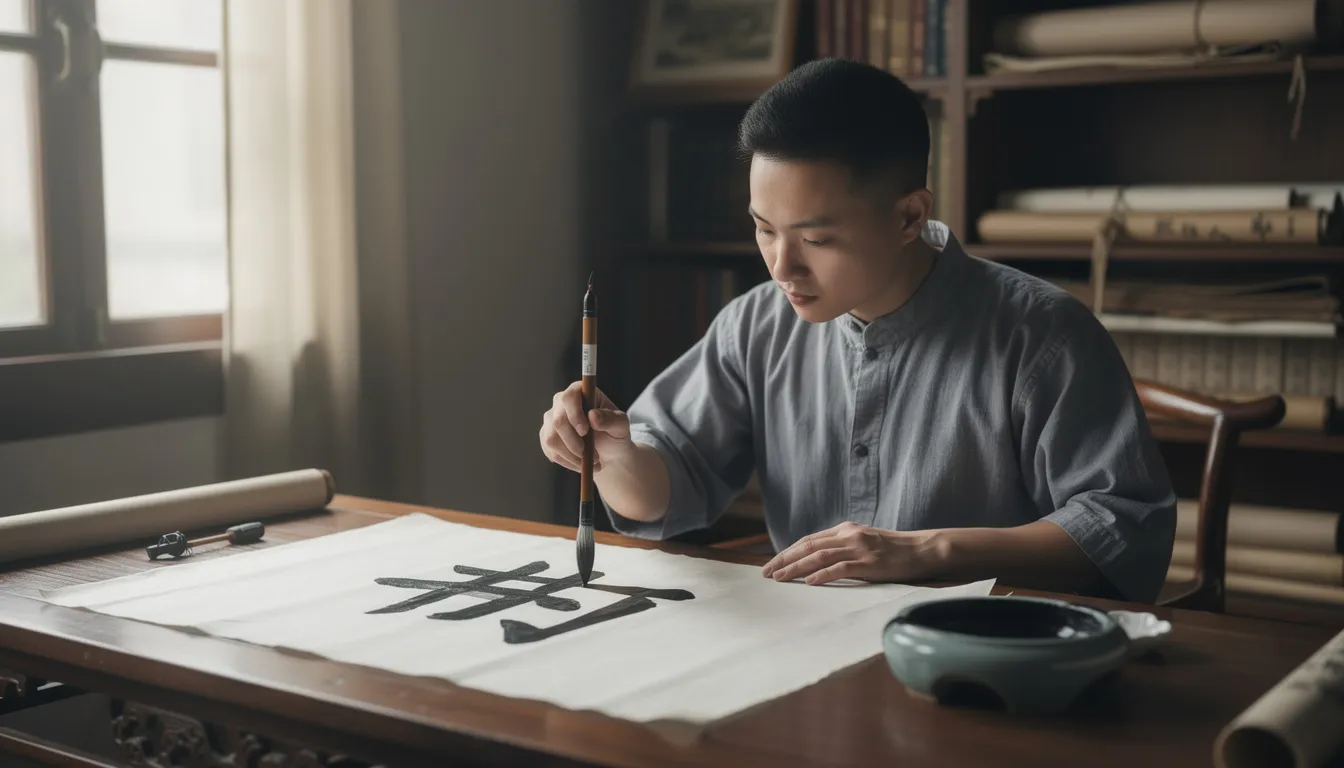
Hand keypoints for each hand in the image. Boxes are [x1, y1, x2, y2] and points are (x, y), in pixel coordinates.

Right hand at [539, 382, 631, 473]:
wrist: (609, 450)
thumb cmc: (615, 432)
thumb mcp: (621, 425)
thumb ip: (611, 419)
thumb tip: (592, 416)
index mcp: (580, 391)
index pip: (569, 398)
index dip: (574, 414)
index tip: (585, 431)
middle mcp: (561, 402)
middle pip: (558, 421)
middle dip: (575, 443)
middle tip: (593, 456)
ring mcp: (551, 419)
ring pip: (551, 439)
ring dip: (572, 456)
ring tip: (592, 463)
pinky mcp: (546, 436)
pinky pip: (550, 451)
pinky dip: (567, 462)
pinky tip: (581, 464)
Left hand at [760, 522, 943, 585]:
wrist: (922, 550)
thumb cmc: (893, 550)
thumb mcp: (863, 542)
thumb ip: (842, 547)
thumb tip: (817, 561)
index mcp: (845, 530)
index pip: (809, 540)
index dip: (788, 551)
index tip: (771, 563)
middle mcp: (848, 535)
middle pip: (808, 547)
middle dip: (784, 559)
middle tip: (766, 573)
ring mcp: (858, 548)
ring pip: (819, 557)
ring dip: (796, 568)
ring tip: (779, 578)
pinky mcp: (869, 563)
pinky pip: (841, 568)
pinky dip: (823, 575)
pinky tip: (809, 582)